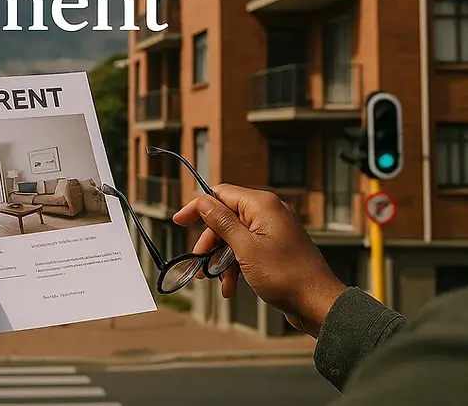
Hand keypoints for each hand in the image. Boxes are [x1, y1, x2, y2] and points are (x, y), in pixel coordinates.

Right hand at [173, 184, 346, 337]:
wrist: (318, 304)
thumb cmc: (286, 276)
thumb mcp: (245, 248)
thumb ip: (221, 222)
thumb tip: (202, 201)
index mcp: (262, 205)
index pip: (220, 194)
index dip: (197, 207)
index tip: (178, 221)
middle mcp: (269, 212)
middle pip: (225, 217)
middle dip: (209, 241)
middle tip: (197, 261)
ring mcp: (273, 230)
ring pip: (234, 236)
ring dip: (220, 258)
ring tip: (212, 280)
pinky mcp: (276, 247)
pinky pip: (247, 249)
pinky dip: (235, 265)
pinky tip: (230, 286)